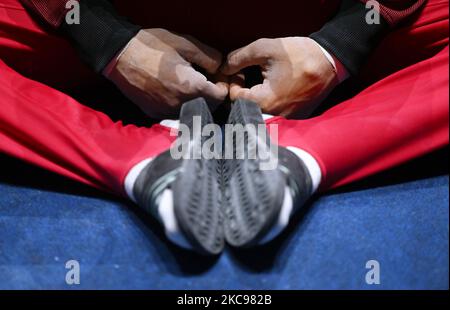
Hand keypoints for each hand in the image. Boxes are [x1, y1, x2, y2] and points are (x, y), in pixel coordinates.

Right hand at [105, 29, 227, 118]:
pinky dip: (181, 105)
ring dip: (197, 102)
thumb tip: (220, 68)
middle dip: (212, 96)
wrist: (119, 56)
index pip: (220, 97)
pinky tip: (173, 92)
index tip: (217, 78)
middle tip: (206, 81)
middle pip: (209, 107)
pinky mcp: (155, 114)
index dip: (223, 87)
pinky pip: (176, 113)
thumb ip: (210, 57)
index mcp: (192, 88)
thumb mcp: (185, 44)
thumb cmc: (152, 47)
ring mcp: (167, 112)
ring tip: (189, 86)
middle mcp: (182, 105)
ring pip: (193, 112)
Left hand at [222, 37, 338, 117]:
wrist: (330, 62)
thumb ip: (239, 58)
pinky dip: (268, 98)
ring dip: (254, 93)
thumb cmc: (299, 54)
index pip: (235, 98)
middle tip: (247, 72)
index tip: (239, 70)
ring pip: (258, 108)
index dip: (233, 82)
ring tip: (261, 76)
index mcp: (265, 102)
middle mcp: (274, 115)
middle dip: (242, 88)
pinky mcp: (293, 116)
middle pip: (246, 105)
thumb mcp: (266, 48)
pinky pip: (272, 110)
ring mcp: (285, 118)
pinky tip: (273, 84)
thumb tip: (224, 67)